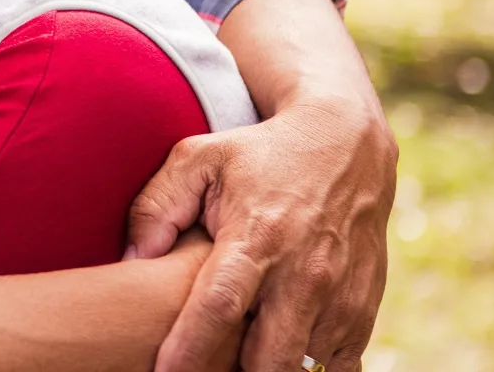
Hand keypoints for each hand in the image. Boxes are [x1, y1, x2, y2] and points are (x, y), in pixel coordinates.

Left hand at [128, 92, 395, 371]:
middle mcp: (305, 274)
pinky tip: (275, 354)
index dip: (189, 350)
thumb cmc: (259, 154)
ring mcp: (341, 298)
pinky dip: (304, 369)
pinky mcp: (364, 312)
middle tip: (197, 367)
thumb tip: (130, 261)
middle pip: (266, 359)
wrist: (348, 144)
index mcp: (258, 237)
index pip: (219, 307)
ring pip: (301, 369)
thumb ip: (156, 207)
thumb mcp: (199, 159)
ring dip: (266, 369)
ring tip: (235, 356)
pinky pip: (335, 368)